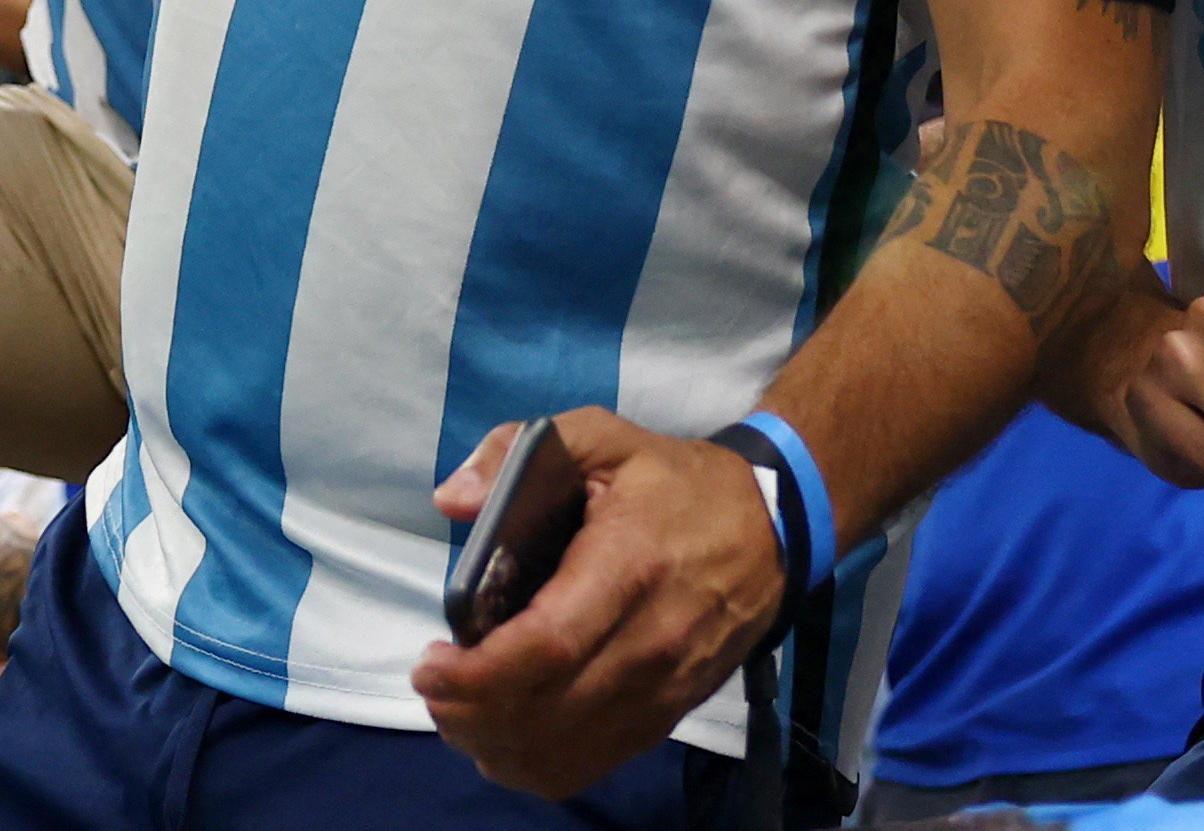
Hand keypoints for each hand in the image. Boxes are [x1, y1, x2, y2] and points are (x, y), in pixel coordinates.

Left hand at [408, 412, 785, 800]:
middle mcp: (649, 644)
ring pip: (562, 750)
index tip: (430, 664)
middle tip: (434, 685)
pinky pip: (591, 765)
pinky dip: (535, 765)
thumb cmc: (676, 483)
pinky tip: (503, 738)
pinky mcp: (667, 716)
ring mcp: (662, 690)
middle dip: (469, 713)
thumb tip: (451, 500)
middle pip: (544, 710)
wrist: (773, 529)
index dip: (476, 672)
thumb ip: (517, 452)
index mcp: (628, 568)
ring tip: (459, 709)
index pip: (545, 646)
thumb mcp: (602, 438)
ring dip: (494, 744)